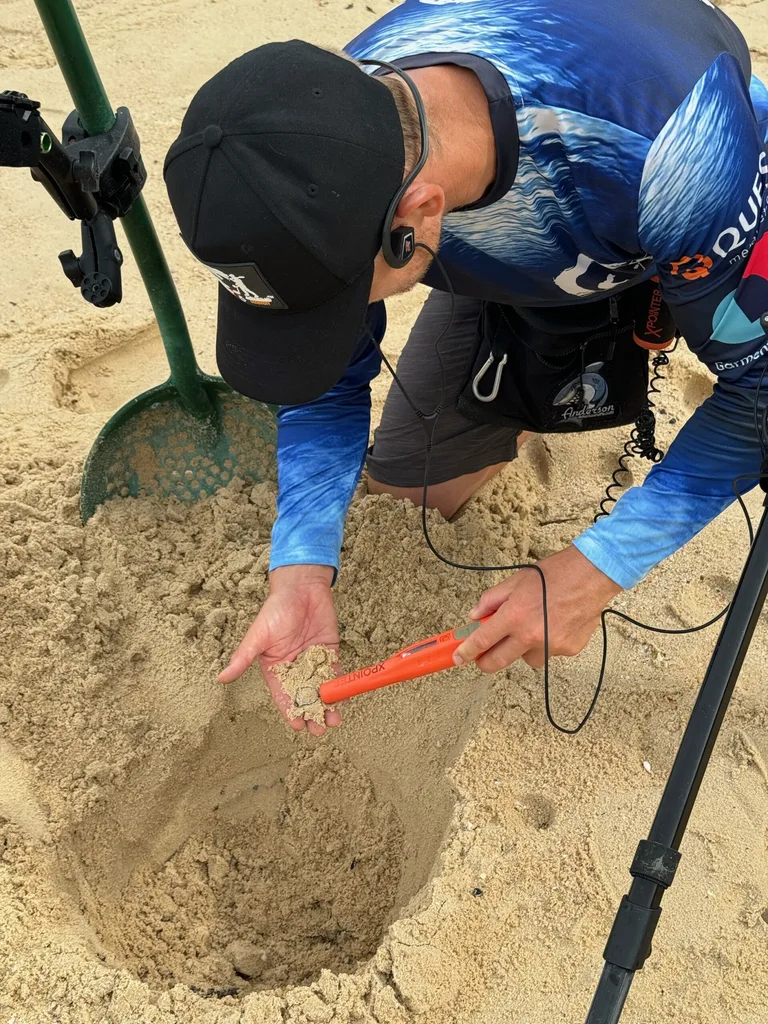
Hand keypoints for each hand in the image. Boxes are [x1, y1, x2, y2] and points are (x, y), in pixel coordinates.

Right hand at [218, 564, 341, 735]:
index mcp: (275, 668)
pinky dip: (339, 687)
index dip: (290, 711)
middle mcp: (294, 668)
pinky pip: (334, 673)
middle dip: (311, 713)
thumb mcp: (258, 636)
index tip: (298, 726)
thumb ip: (243, 658)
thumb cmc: (276, 610)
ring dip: (327, 705)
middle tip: (319, 728)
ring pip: (321, 689)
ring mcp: (313, 661)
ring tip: (333, 721)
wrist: (302, 587)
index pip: (283, 695)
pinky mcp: (328, 652)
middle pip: (304, 696)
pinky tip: (344, 700)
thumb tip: (221, 678)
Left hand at [453, 545, 621, 671]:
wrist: (592, 576)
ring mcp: (551, 645)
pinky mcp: (568, 650)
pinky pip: (548, 653)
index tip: (458, 658)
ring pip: (525, 658)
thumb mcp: (516, 581)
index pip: (482, 641)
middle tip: (482, 656)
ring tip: (533, 625)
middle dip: (485, 662)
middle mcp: (531, 635)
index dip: (467, 652)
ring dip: (522, 648)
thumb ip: (491, 600)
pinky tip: (554, 624)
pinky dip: (545, 643)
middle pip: (498, 662)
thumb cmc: (555, 574)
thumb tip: (475, 616)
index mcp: (514, 616)